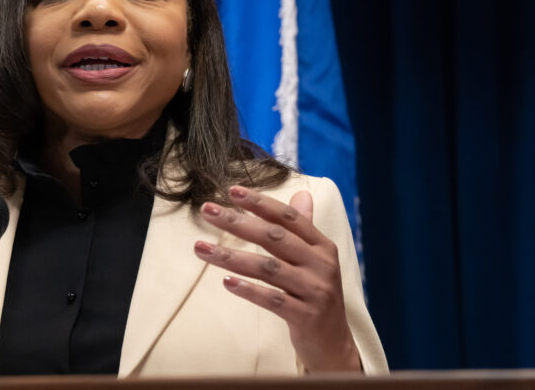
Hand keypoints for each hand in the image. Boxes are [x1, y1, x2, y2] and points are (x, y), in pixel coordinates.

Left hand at [193, 185, 360, 371]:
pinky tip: (226, 282)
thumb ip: (304, 228)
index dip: (260, 203)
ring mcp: (314, 291)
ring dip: (231, 256)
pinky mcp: (305, 316)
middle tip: (207, 210)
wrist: (334, 344)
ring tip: (200, 248)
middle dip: (237, 222)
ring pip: (267, 268)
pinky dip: (249, 290)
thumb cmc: (316, 296)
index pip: (288, 218)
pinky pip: (272, 299)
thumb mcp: (316, 260)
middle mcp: (321, 265)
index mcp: (322, 247)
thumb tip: (301, 193)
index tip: (232, 190)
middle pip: (274, 238)